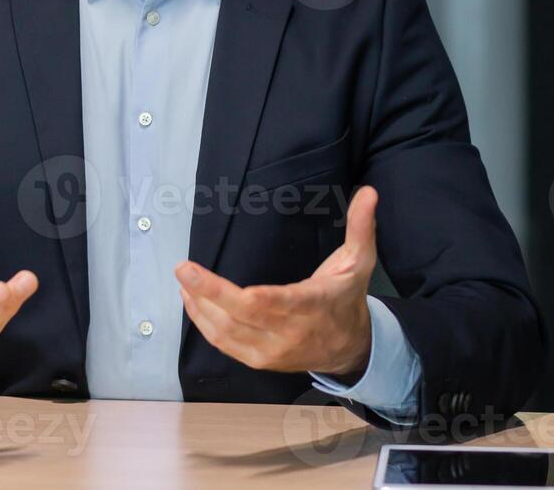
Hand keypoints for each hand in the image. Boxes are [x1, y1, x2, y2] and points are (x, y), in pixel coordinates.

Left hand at [175, 185, 378, 377]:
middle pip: (240, 317)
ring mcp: (272, 352)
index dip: (242, 296)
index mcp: (311, 305)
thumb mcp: (359, 262)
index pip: (273, 302)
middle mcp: (289, 333)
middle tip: (183, 269)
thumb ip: (361, 227)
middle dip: (208, 293)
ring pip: (227, 334)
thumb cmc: (347, 298)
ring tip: (184, 282)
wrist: (351, 349)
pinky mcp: (260, 361)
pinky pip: (225, 346)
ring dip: (200, 308)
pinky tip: (193, 303)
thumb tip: (369, 193)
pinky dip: (204, 325)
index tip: (212, 278)